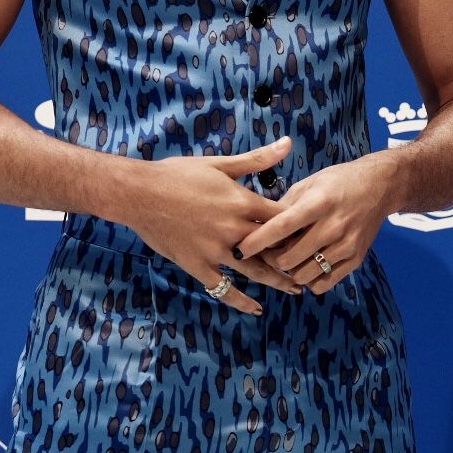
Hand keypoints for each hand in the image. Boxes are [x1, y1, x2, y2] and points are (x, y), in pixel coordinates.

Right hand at [125, 136, 304, 314]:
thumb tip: (288, 144)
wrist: (139, 192)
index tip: (313, 232)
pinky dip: (240, 300)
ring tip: (296, 289)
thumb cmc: (178, 174)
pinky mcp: (197, 265)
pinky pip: (222, 288)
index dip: (300, 226)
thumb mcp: (220, 163)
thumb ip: (257, 159)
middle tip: (314, 266)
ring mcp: (215, 251)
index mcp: (242, 202)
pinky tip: (256, 309)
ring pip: (254, 271)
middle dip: (295, 258)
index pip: (282, 217)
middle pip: (274, 248)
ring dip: (277, 281)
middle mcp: (233, 229)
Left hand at [232, 155, 392, 294]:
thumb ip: (286, 205)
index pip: (281, 227)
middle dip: (271, 260)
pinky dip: (310, 280)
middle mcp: (333, 227)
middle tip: (267, 253)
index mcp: (318, 203)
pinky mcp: (356, 259)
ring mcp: (346, 246)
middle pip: (290, 258)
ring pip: (304, 275)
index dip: (258, 241)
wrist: (381, 186)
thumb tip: (259, 223)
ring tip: (288, 259)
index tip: (240, 249)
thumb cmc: (339, 181)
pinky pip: (324, 283)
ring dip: (290, 272)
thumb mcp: (310, 183)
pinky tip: (307, 267)